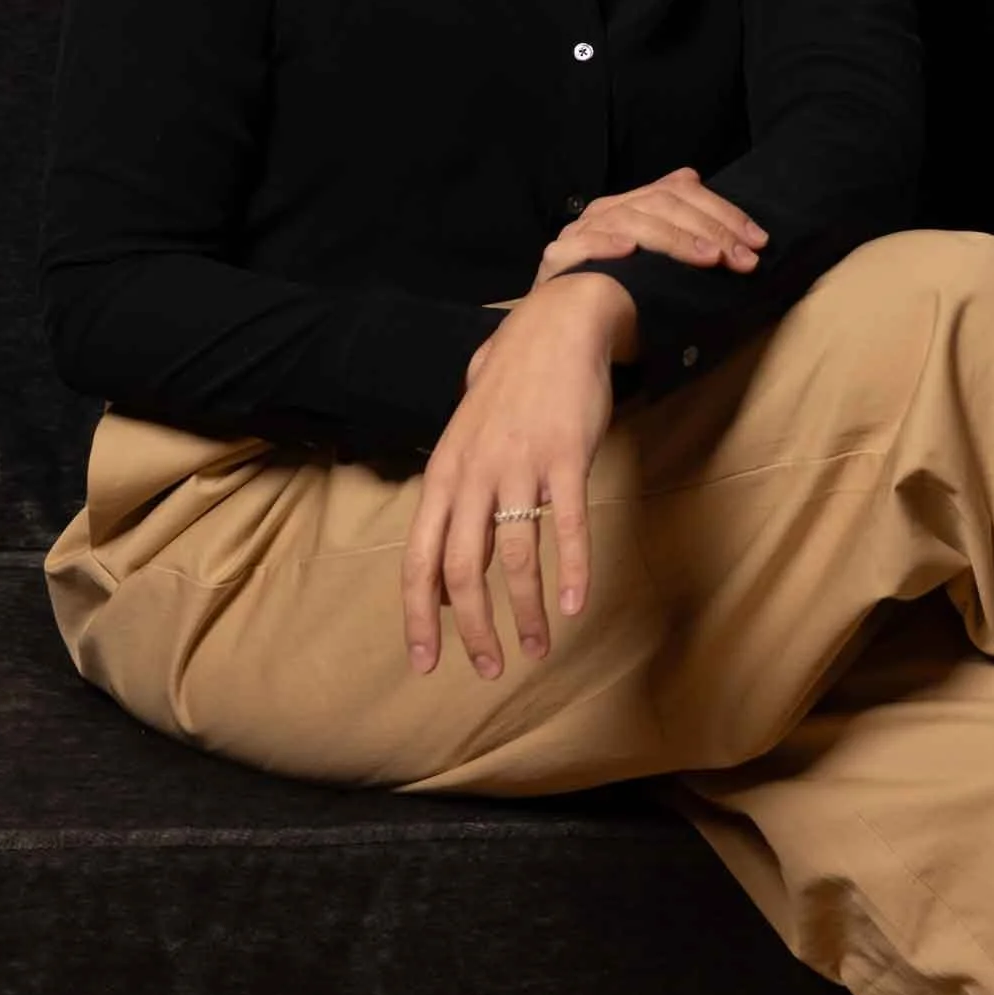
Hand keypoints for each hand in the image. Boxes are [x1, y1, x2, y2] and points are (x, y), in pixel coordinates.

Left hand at [401, 276, 630, 678]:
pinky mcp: (566, 456)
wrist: (557, 325)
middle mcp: (474, 474)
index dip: (419, 616)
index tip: (426, 662)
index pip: (417, 559)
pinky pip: (567, 524)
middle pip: (461, 568)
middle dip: (472, 629)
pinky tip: (576, 605)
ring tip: (537, 650)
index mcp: (444, 475)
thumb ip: (454, 501)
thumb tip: (445, 572)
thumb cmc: (510, 388)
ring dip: (524, 613)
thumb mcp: (466, 441)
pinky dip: (571, 569)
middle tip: (488, 669)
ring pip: (515, 556)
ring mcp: (520, 465)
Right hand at [534, 166, 766, 286]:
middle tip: (745, 258)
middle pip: (663, 202)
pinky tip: (630, 251)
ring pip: (632, 219)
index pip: (679, 191)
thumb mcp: (657, 268)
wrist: (564, 334)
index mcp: (628, 207)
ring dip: (676, 239)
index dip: (723, 212)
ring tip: (711, 259)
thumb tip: (720, 222)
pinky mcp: (559, 259)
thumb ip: (680, 242)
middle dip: (712, 228)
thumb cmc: (618, 304)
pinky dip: (607, 244)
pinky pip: (583, 244)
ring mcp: (580, 232)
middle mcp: (604, 212)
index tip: (758, 240)